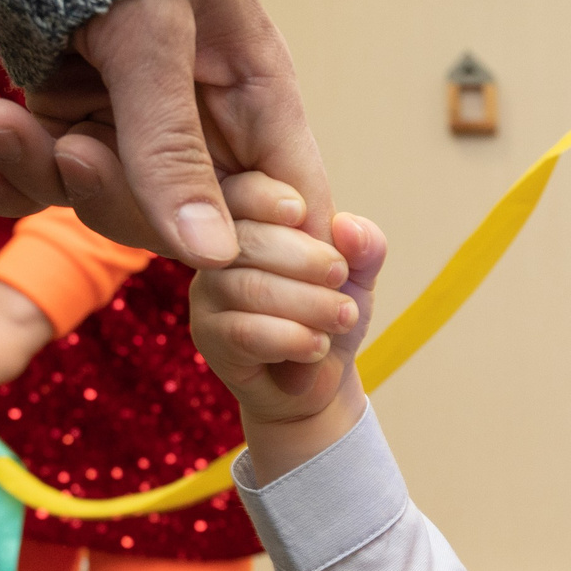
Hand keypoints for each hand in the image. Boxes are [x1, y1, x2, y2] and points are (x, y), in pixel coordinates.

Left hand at [0, 0, 330, 271]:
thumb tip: (213, 256)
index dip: (267, 254)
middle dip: (119, 199)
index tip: (222, 273)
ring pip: (104, 204)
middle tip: (75, 151)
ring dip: (43, 173)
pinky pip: (47, 183)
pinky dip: (7, 182)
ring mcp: (134, 129)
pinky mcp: (73, 121)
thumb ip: (173, 147)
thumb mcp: (152, 39)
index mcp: (258, 103)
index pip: (289, 211)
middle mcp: (202, 127)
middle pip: (186, 225)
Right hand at [189, 172, 378, 477]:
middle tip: (342, 278)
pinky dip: (292, 339)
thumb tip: (348, 228)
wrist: (319, 380)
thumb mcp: (357, 276)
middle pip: (249, 240)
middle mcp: (218, 250)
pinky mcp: (209, 338)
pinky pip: (244, 332)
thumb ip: (362, 247)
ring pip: (249, 288)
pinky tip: (318, 346)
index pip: (244, 191)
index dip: (274, 199)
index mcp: (248, 219)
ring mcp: (208, 294)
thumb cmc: (330, 313)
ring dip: (309, 304)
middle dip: (307, 260)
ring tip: (342, 317)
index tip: (307, 215)